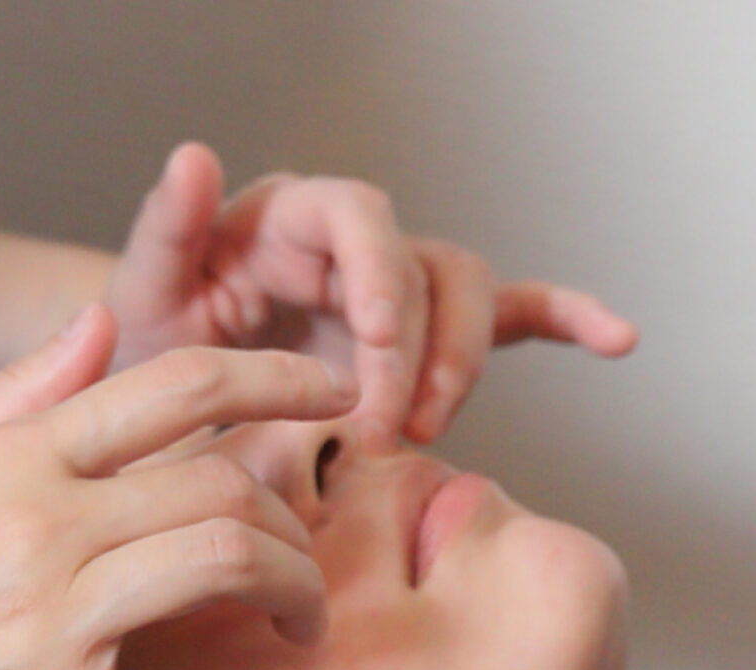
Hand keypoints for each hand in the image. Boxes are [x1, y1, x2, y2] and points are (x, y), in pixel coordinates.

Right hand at [0, 306, 361, 669]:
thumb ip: (13, 395)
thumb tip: (100, 325)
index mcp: (12, 459)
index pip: (176, 387)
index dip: (277, 380)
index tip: (333, 397)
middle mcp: (39, 526)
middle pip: (223, 482)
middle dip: (295, 513)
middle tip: (305, 553)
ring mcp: (43, 623)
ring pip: (222, 564)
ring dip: (294, 591)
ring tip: (299, 624)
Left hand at [104, 142, 640, 442]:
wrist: (162, 396)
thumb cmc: (150, 337)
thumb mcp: (140, 291)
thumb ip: (168, 228)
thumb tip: (196, 152)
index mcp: (290, 219)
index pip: (358, 218)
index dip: (379, 275)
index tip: (375, 348)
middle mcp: (353, 244)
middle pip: (426, 265)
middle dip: (420, 348)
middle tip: (387, 425)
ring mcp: (396, 289)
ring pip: (469, 296)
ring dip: (465, 362)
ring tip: (427, 429)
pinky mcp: (422, 336)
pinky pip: (509, 318)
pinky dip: (563, 321)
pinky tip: (615, 338)